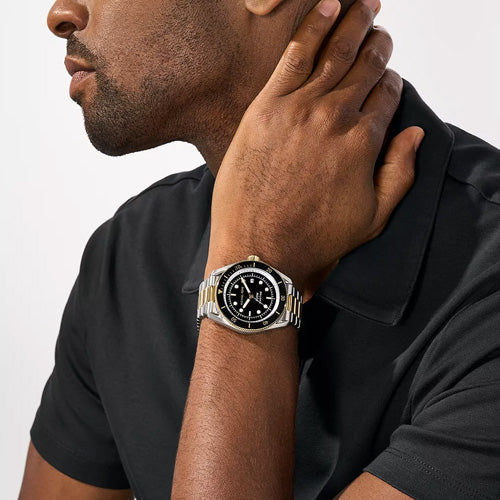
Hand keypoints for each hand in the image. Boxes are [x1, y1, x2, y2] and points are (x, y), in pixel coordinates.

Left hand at [206, 0, 424, 301]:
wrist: (260, 251)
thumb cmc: (314, 239)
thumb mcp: (373, 218)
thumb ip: (400, 172)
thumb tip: (414, 133)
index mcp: (364, 143)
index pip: (387, 94)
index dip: (390, 82)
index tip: (386, 78)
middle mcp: (336, 118)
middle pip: (365, 66)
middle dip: (378, 45)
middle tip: (381, 32)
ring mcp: (300, 109)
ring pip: (335, 52)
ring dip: (354, 22)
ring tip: (364, 4)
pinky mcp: (266, 107)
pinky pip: (295, 54)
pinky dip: (314, 25)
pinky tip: (327, 6)